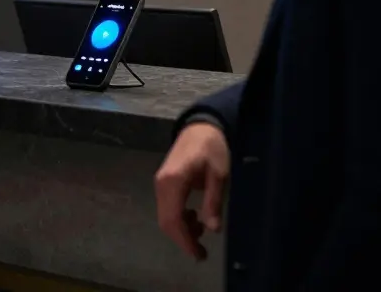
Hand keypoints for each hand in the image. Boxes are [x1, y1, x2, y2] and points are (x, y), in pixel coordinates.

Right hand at [154, 121, 229, 260]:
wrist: (202, 125)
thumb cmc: (212, 147)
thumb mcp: (219, 174)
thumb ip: (213, 201)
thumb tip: (213, 229)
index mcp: (173, 181)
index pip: (173, 219)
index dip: (184, 240)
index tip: (199, 255)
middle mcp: (161, 184)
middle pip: (166, 221)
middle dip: (183, 239)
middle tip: (202, 252)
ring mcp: (161, 182)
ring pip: (165, 215)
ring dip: (182, 228)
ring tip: (202, 230)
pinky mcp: (165, 181)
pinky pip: (168, 206)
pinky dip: (179, 217)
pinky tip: (195, 217)